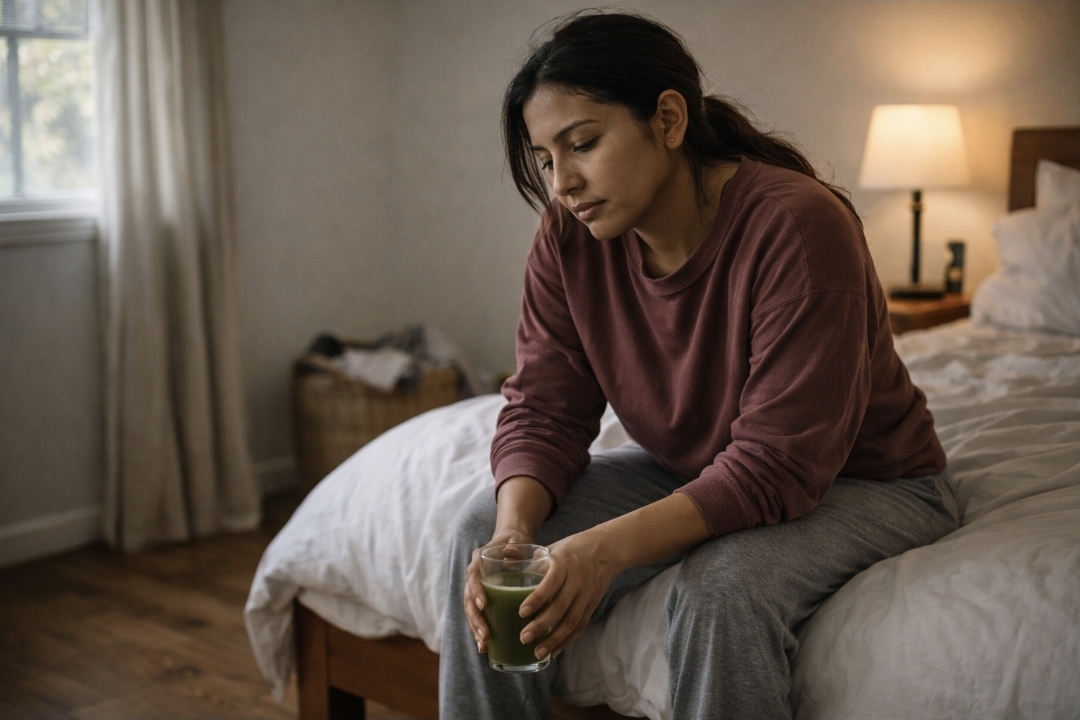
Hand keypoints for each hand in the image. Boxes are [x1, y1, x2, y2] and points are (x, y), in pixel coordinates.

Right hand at [464, 529, 533, 652]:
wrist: (511, 542)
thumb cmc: (515, 541)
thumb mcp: (516, 540)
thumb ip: (514, 547)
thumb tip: (510, 555)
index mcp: (478, 561)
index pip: (472, 577)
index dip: (476, 591)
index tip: (484, 605)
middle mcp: (473, 576)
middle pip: (469, 599)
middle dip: (475, 619)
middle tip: (485, 634)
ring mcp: (476, 589)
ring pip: (471, 611)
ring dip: (476, 628)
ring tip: (484, 645)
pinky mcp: (482, 599)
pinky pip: (478, 616)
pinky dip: (480, 631)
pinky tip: (485, 647)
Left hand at [515, 529, 622, 659]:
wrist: (608, 549)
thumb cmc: (573, 548)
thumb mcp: (553, 547)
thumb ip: (531, 559)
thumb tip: (504, 561)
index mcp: (564, 563)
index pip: (552, 583)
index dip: (538, 598)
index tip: (522, 612)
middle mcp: (577, 580)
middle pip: (560, 606)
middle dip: (542, 625)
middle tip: (523, 638)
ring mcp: (586, 594)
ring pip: (571, 620)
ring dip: (554, 639)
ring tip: (537, 652)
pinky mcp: (592, 604)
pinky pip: (580, 625)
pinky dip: (567, 640)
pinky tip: (554, 651)